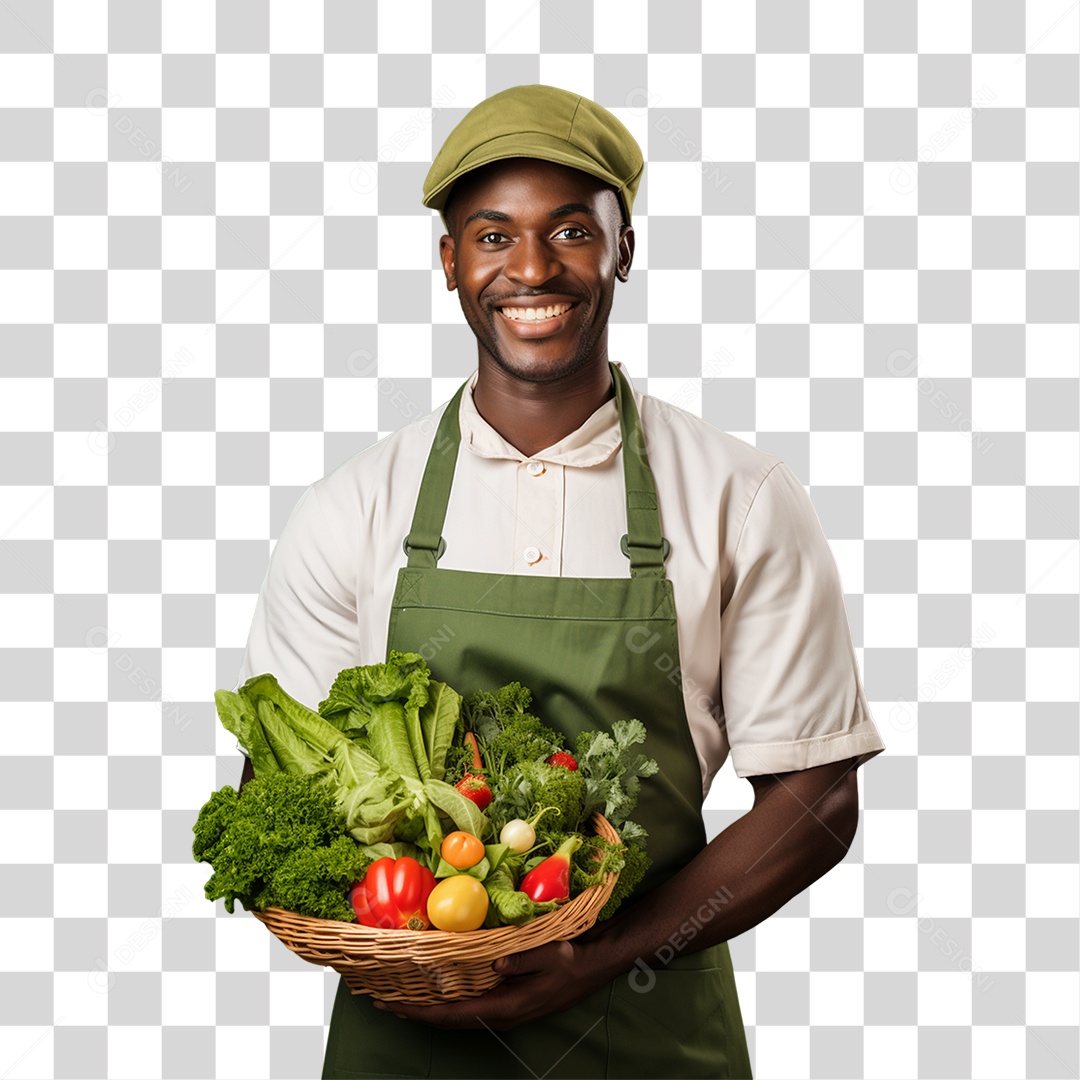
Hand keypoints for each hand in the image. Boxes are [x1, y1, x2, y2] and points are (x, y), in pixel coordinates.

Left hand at [373, 939, 606, 1030]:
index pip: (453, 1015)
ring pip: (456, 1016)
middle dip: (414, 1013)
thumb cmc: (570, 960)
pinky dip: (444, 1003)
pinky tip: (434, 993)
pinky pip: (467, 1007)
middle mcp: (500, 1014)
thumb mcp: (548, 956)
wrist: (591, 967)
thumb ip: (520, 960)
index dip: (420, 1012)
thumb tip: (493, 964)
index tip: (393, 1006)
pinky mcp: (505, 1002)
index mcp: (505, 1006)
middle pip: (448, 1020)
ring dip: (426, 1009)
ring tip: (399, 999)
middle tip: (382, 1002)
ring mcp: (503, 1010)